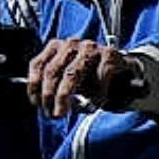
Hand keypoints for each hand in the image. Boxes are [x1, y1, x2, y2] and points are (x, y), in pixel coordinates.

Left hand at [25, 38, 148, 117]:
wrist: (123, 71)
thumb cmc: (93, 77)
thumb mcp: (69, 81)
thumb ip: (54, 87)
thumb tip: (41, 102)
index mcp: (57, 47)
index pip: (38, 65)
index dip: (34, 88)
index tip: (37, 104)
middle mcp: (71, 44)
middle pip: (52, 71)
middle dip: (49, 97)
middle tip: (53, 114)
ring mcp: (90, 48)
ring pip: (71, 74)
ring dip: (66, 97)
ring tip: (66, 111)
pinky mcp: (109, 54)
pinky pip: (98, 78)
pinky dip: (97, 95)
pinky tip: (97, 102)